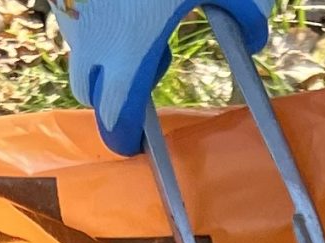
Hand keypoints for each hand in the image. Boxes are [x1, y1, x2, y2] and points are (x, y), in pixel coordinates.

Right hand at [49, 0, 272, 155]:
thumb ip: (246, 15)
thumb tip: (254, 37)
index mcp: (125, 49)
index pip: (112, 113)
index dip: (120, 136)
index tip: (128, 146)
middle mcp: (88, 34)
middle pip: (85, 86)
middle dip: (109, 93)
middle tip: (145, 79)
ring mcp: (70, 7)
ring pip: (78, 45)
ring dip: (102, 51)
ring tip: (143, 23)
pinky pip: (75, 13)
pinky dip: (97, 16)